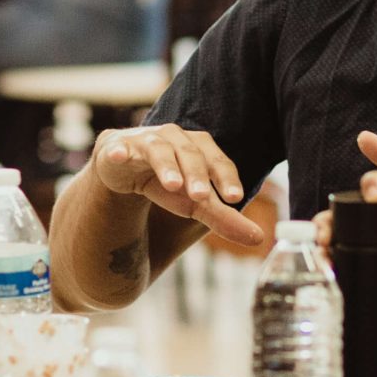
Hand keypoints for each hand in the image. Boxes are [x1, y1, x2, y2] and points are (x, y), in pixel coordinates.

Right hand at [90, 124, 262, 246]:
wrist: (124, 170)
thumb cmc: (167, 183)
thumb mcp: (195, 204)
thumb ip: (224, 218)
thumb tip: (259, 238)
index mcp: (199, 147)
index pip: (217, 161)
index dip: (226, 178)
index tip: (235, 198)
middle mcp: (174, 138)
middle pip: (190, 154)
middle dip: (196, 174)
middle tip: (201, 197)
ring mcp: (145, 140)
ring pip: (159, 148)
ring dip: (166, 165)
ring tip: (173, 184)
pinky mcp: (117, 147)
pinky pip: (118, 148)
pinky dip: (119, 151)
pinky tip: (119, 156)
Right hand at [312, 170, 376, 344]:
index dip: (372, 186)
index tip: (371, 197)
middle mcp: (375, 236)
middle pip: (343, 216)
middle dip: (328, 220)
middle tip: (325, 236)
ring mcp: (362, 257)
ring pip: (332, 241)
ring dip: (319, 245)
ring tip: (321, 257)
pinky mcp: (355, 279)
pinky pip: (333, 269)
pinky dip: (322, 269)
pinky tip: (321, 274)